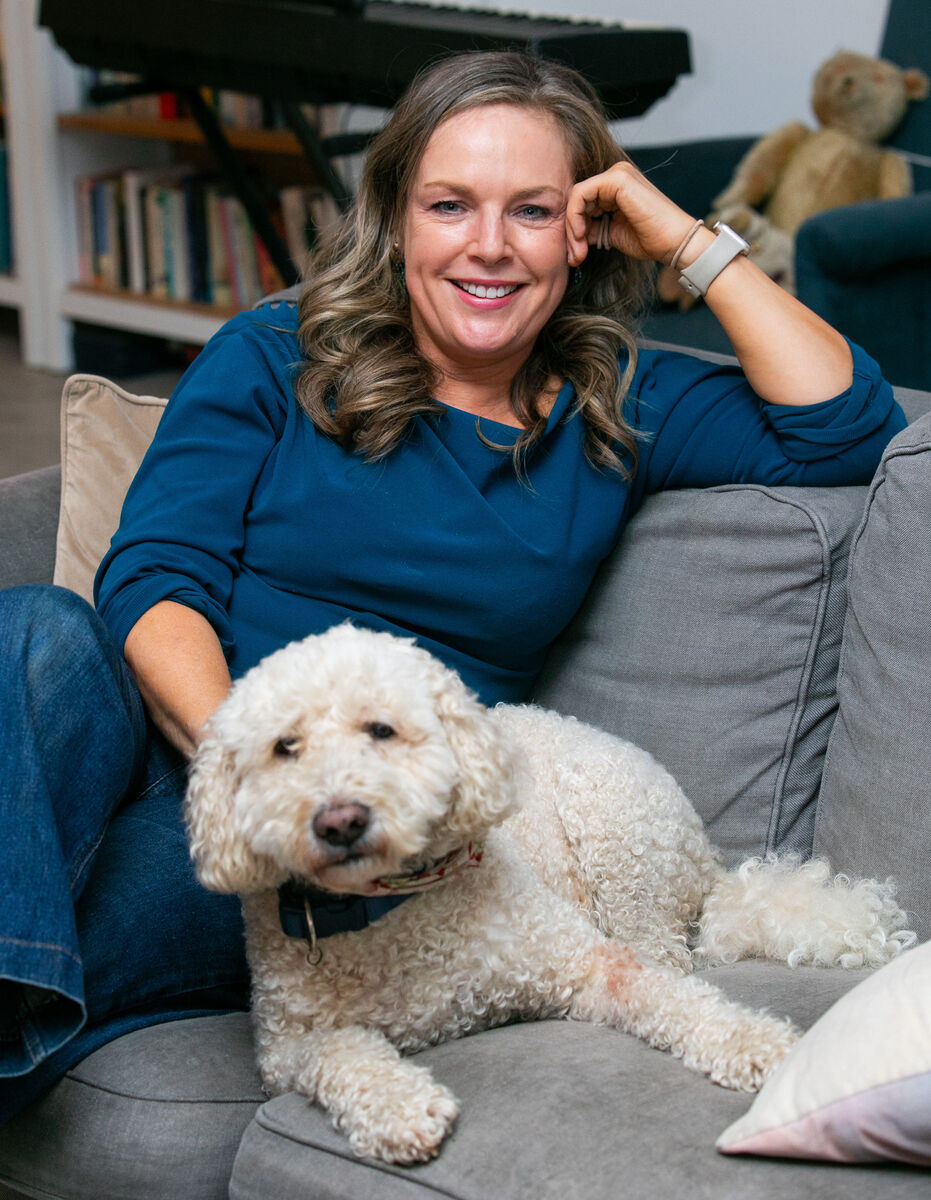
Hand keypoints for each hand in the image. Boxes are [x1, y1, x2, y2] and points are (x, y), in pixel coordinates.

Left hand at [565, 161, 701, 267]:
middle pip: (577, 200)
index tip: (577, 255)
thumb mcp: (611, 233)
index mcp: (616, 187)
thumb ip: (591, 228)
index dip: (574, 229)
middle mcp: (616, 176)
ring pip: (576, 197)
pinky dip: (575, 217)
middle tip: (575, 257)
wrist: (673, 242)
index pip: (583, 203)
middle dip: (572, 231)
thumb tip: (572, 235)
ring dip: (572, 228)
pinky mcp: (616, 179)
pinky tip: (581, 236)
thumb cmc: (649, 239)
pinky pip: (580, 194)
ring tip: (579, 252)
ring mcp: (617, 175)